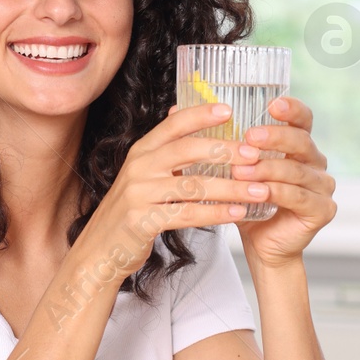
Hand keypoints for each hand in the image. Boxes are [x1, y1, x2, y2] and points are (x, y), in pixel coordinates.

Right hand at [76, 102, 272, 282]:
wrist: (100, 250)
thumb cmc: (130, 211)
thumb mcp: (142, 173)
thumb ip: (163, 146)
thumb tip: (179, 109)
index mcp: (141, 151)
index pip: (173, 125)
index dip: (200, 115)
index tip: (229, 110)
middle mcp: (138, 167)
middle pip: (187, 150)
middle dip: (226, 151)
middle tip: (256, 155)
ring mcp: (138, 194)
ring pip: (193, 185)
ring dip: (231, 188)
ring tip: (260, 191)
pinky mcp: (142, 221)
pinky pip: (187, 214)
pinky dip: (216, 213)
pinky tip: (237, 214)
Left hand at [230, 96, 336, 267]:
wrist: (262, 247)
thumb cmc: (247, 203)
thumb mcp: (229, 168)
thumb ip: (214, 139)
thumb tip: (174, 110)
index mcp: (299, 146)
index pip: (302, 119)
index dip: (291, 109)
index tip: (272, 103)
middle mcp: (315, 162)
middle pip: (301, 141)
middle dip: (275, 137)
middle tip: (250, 136)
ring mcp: (322, 187)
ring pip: (296, 170)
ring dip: (268, 168)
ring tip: (242, 170)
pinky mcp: (322, 210)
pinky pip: (299, 197)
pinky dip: (278, 193)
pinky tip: (259, 192)